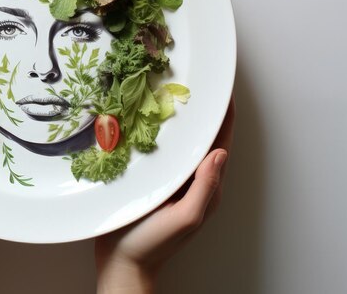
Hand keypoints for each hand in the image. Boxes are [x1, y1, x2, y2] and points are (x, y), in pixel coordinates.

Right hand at [95, 98, 234, 293]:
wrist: (121, 263)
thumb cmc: (152, 244)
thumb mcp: (184, 218)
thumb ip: (204, 187)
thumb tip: (220, 153)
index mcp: (205, 188)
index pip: (220, 145)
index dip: (225, 117)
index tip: (224, 90)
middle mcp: (192, 181)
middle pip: (204, 140)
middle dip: (205, 113)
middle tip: (197, 83)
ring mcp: (173, 181)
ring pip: (183, 144)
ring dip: (183, 120)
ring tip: (175, 94)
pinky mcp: (154, 181)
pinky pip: (164, 152)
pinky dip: (162, 134)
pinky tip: (149, 121)